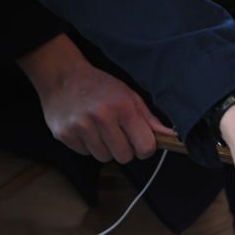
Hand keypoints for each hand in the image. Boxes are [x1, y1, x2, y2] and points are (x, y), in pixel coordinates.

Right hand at [19, 34, 174, 162]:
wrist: (63, 76)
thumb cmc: (100, 86)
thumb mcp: (129, 96)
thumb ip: (150, 120)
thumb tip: (172, 137)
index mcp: (123, 107)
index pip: (145, 147)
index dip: (145, 148)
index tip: (139, 141)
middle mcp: (102, 116)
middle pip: (124, 157)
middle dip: (124, 149)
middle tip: (117, 133)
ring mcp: (81, 126)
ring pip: (104, 157)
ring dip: (105, 148)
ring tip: (99, 129)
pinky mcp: (64, 133)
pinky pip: (85, 153)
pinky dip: (87, 145)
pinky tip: (85, 128)